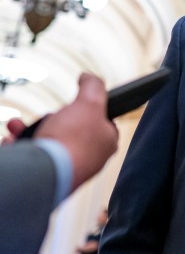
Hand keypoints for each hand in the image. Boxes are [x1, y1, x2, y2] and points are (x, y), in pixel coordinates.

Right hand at [7, 73, 118, 190]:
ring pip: (46, 144)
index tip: (72, 107)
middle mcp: (88, 158)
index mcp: (105, 143)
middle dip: (48, 119)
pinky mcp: (46, 175)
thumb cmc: (72, 140)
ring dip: (26, 131)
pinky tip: (10, 142)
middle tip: (45, 119)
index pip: (100, 122)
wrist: (46, 172)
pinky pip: (30, 158)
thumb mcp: (89, 102)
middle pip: (68, 131)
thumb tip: (88, 77)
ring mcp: (67, 168)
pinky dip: (19, 148)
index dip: (85, 110)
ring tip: (15, 126)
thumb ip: (93, 86)